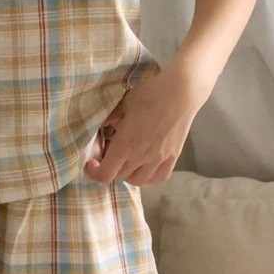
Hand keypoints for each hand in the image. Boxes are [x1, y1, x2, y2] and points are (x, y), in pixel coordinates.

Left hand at [84, 67, 211, 185]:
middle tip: (109, 153)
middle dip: (110, 168)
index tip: (93, 161)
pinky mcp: (172, 157)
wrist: (180, 92)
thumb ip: (109, 118)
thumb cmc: (149, 94)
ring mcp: (158, 159)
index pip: (105, 174)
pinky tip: (144, 168)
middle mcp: (140, 157)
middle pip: (119, 176)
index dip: (95, 172)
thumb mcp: (123, 104)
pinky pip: (158, 178)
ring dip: (127, 174)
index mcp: (125, 144)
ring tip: (126, 161)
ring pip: (138, 181)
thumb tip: (100, 127)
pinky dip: (148, 178)